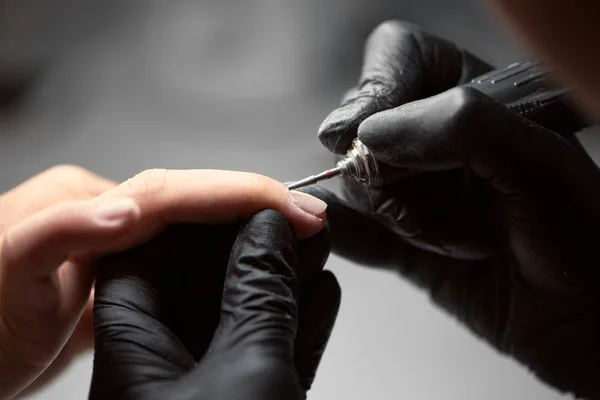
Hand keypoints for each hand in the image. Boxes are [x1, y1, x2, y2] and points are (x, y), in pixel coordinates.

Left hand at [0, 168, 326, 398]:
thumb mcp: (10, 267)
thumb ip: (63, 228)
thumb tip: (129, 206)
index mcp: (87, 204)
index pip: (179, 190)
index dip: (241, 193)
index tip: (293, 207)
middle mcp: (108, 215)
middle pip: (199, 198)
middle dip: (259, 201)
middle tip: (311, 217)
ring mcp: (121, 243)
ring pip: (198, 223)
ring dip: (247, 223)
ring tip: (294, 231)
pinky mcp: (126, 274)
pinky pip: (186, 252)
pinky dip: (222, 251)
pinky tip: (245, 261)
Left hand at [89, 210, 339, 399]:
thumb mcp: (246, 373)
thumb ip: (257, 295)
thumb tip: (271, 231)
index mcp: (128, 339)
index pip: (161, 236)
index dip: (220, 203)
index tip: (277, 200)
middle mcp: (152, 348)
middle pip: (198, 260)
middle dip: (256, 231)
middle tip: (303, 216)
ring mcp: (189, 370)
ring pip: (231, 297)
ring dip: (279, 270)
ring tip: (320, 243)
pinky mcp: (224, 389)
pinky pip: (254, 337)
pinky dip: (290, 315)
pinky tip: (321, 293)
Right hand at [310, 22, 599, 396]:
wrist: (587, 325)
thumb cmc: (585, 240)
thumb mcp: (541, 167)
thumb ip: (463, 127)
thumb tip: (368, 134)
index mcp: (476, 98)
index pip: (400, 58)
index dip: (375, 88)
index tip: (365, 132)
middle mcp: (438, 141)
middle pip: (364, 127)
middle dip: (387, 170)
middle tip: (430, 203)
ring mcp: (417, 192)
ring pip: (356, 182)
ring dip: (391, 216)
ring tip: (449, 244)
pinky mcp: (402, 244)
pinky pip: (351, 230)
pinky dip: (341, 233)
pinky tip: (337, 236)